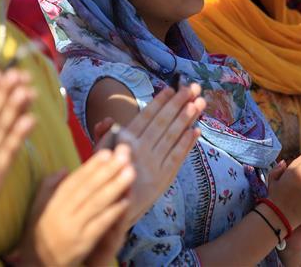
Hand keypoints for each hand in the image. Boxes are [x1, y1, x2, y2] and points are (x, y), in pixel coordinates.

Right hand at [12, 147, 134, 265]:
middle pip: (88, 189)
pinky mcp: (82, 244)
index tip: (107, 153)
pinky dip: (113, 212)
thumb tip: (65, 169)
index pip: (75, 181)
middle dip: (108, 171)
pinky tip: (125, 201)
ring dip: (115, 186)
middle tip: (124, 156)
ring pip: (96, 204)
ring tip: (130, 172)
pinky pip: (100, 224)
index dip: (91, 166)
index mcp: (52, 203)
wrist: (36, 265)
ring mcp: (73, 229)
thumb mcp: (36, 208)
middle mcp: (62, 213)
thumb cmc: (38, 235)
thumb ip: (48, 187)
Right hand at [93, 84, 205, 225]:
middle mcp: (141, 150)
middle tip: (194, 88)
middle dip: (179, 104)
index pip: (146, 117)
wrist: (112, 211)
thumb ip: (104, 134)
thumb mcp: (100, 154)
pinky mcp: (164, 178)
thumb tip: (108, 120)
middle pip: (163, 122)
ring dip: (187, 118)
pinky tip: (197, 130)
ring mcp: (154, 164)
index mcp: (125, 141)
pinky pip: (178, 157)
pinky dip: (187, 143)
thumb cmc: (106, 178)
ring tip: (200, 103)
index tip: (172, 88)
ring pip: (173, 136)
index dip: (160, 102)